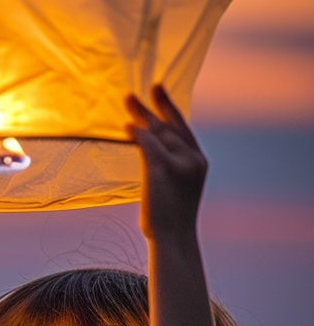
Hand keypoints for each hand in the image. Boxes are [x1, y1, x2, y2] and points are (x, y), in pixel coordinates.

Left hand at [126, 85, 207, 239]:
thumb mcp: (173, 186)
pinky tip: (127, 127)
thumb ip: (167, 165)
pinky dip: (137, 134)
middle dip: (156, 106)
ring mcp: (180, 164)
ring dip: (142, 115)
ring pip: (159, 132)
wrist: (173, 238)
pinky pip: (148, 144)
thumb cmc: (169, 217)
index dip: (170, 109)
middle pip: (170, 126)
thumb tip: (149, 149)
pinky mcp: (163, 169)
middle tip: (146, 87)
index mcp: (198, 162)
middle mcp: (193, 159)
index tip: (160, 92)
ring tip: (128, 100)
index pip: (182, 129)